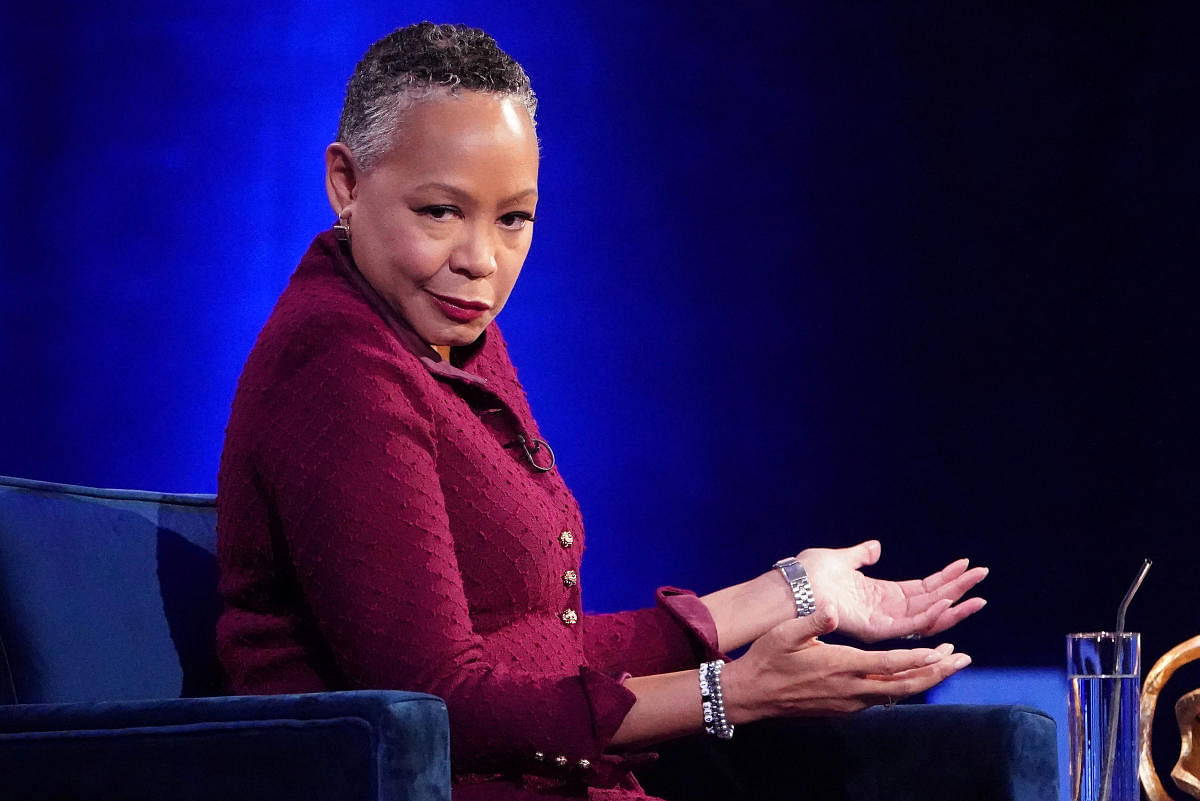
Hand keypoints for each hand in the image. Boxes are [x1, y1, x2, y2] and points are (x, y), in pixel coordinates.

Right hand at [722, 604, 971, 721]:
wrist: (754, 694)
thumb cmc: (768, 658)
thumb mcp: (785, 634)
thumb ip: (812, 622)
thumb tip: (830, 609)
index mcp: (841, 667)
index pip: (888, 665)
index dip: (917, 658)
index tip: (942, 649)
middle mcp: (851, 689)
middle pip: (905, 685)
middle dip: (936, 672)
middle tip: (963, 659)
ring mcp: (850, 702)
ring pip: (898, 694)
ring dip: (924, 678)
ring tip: (947, 663)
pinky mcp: (846, 707)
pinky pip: (884, 698)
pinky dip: (905, 685)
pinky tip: (913, 673)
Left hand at [796, 540, 986, 643]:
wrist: (791, 587)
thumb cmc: (809, 575)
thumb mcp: (841, 559)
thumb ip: (860, 555)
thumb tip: (875, 547)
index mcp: (881, 594)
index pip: (922, 588)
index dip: (945, 577)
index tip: (966, 565)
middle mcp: (886, 610)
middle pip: (932, 601)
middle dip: (958, 589)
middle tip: (983, 575)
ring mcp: (882, 621)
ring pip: (928, 616)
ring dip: (954, 605)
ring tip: (977, 594)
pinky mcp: (875, 629)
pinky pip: (909, 625)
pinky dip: (930, 615)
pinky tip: (949, 602)